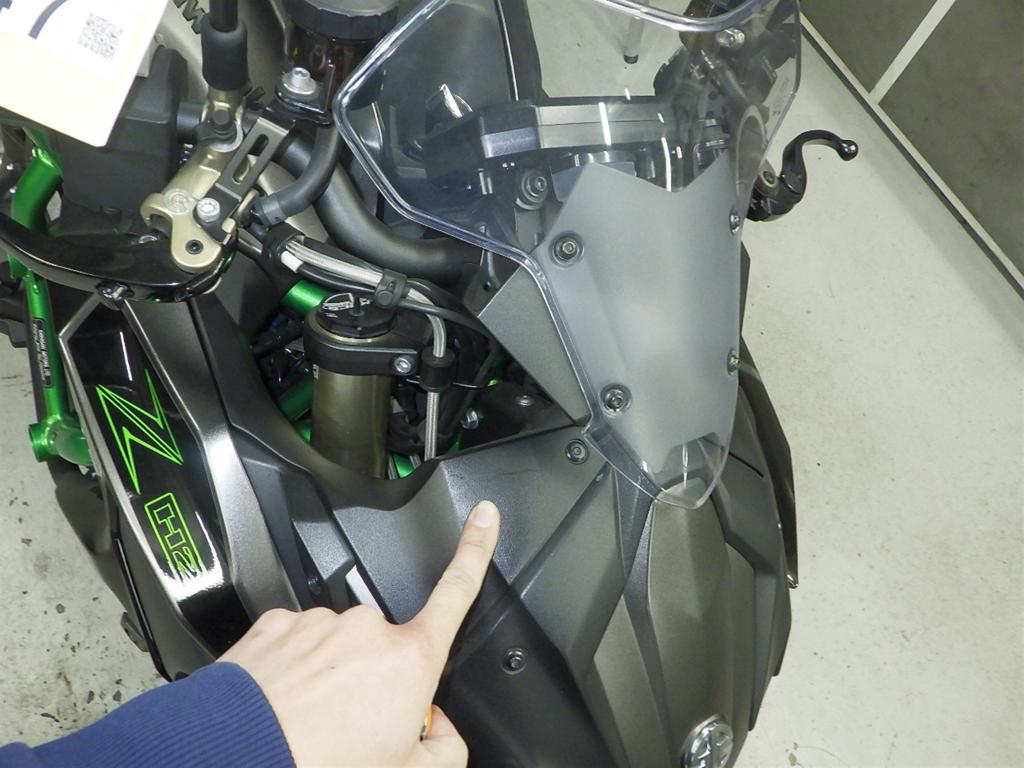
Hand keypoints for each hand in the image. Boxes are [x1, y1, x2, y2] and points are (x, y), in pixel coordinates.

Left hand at [221, 501, 500, 767]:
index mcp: (410, 659)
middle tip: (351, 725)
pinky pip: (295, 644)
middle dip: (375, 678)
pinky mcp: (277, 625)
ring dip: (328, 677)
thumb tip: (442, 732)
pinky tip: (281, 705)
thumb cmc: (321, 765)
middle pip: (385, 649)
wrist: (239, 758)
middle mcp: (367, 629)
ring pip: (336, 648)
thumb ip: (444, 750)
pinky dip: (291, 671)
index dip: (476, 549)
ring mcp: (319, 622)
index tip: (484, 516)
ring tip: (307, 722)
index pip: (456, 592)